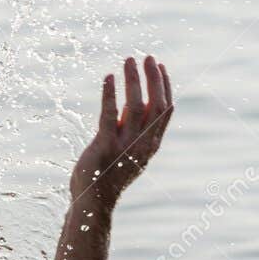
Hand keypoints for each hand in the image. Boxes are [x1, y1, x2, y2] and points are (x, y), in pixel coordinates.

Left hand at [72, 57, 172, 201]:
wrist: (93, 202)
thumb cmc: (107, 175)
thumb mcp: (126, 150)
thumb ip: (130, 128)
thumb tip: (130, 102)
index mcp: (151, 144)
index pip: (165, 109)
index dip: (165, 85)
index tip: (160, 66)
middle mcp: (143, 144)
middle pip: (156, 104)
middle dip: (153, 78)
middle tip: (147, 57)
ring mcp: (125, 146)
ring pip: (136, 106)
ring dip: (134, 80)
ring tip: (129, 61)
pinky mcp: (104, 146)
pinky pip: (109, 115)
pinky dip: (110, 94)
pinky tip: (108, 77)